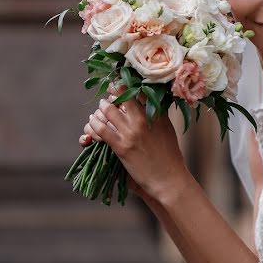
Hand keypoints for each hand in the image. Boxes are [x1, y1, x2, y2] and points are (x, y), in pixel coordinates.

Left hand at [78, 83, 188, 204]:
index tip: (120, 83)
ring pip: (107, 111)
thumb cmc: (169, 156)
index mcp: (156, 113)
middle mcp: (143, 119)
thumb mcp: (167, 129)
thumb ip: (158, 114)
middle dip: (112, 92)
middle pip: (121, 96)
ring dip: (100, 109)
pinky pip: (101, 129)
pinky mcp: (121, 147)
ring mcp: (131, 132)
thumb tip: (152, 101)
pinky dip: (94, 124)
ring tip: (99, 109)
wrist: (169, 179)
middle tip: (108, 94)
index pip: (139, 90)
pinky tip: (92, 123)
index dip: (126, 85)